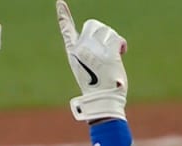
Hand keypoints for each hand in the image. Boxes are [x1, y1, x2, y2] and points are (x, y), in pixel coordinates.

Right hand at [56, 0, 127, 121]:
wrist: (103, 100)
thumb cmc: (97, 87)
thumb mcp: (86, 67)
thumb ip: (90, 52)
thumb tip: (108, 43)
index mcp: (72, 53)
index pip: (67, 30)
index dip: (63, 16)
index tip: (60, 2)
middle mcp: (81, 49)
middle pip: (93, 25)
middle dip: (102, 33)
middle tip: (106, 49)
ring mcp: (94, 50)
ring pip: (107, 31)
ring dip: (113, 40)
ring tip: (113, 56)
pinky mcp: (108, 53)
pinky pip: (117, 38)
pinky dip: (121, 45)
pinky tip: (121, 53)